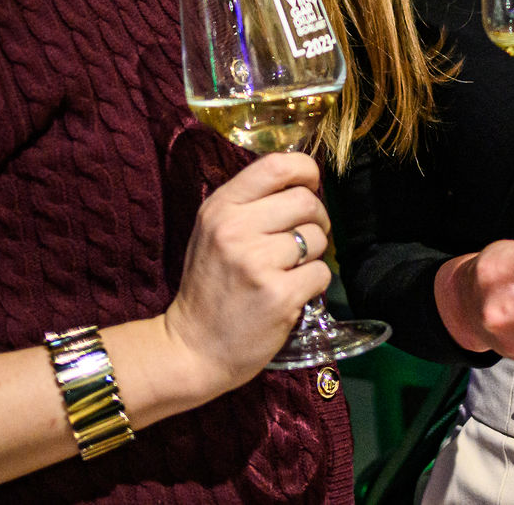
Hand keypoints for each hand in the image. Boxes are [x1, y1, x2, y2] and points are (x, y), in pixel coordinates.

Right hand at [162, 151, 332, 393]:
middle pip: (306, 202)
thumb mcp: (214, 233)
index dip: (306, 171)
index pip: (277, 164)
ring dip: (313, 255)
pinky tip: (292, 292)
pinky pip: (321, 273)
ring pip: (317, 238)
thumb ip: (251, 205)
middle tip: (305, 239)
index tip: (311, 186)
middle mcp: (235, 229)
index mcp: (220, 208)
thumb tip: (304, 183)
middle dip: (317, 219)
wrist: (192, 348)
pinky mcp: (278, 295)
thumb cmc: (210, 287)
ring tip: (290, 270)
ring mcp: (257, 263)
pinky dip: (313, 283)